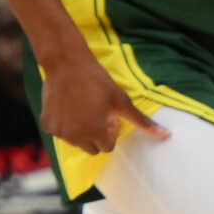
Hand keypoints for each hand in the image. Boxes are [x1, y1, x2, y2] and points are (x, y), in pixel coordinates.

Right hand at [38, 49, 162, 155]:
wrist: (67, 65)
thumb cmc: (98, 82)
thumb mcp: (122, 102)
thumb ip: (142, 122)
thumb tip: (167, 135)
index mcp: (95, 132)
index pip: (107, 147)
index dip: (110, 132)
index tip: (108, 117)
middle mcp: (75, 137)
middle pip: (91, 148)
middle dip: (95, 135)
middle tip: (96, 114)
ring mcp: (58, 131)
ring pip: (74, 142)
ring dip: (80, 131)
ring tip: (83, 109)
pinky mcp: (46, 125)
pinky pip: (59, 133)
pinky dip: (64, 125)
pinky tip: (68, 108)